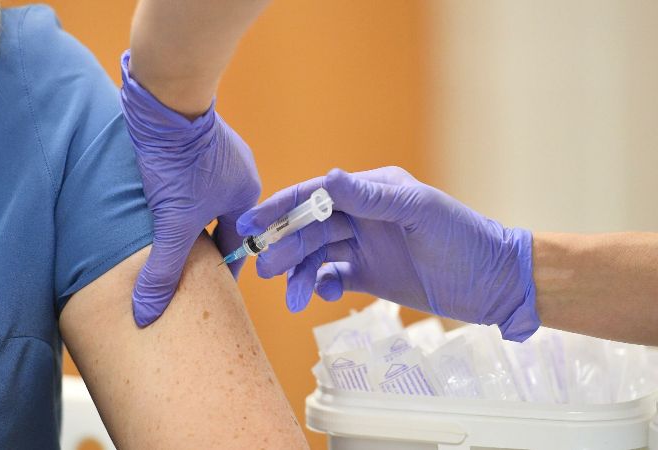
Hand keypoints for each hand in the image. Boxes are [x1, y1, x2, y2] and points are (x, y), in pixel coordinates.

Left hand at [121, 51, 259, 326]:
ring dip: (185, 219)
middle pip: (219, 224)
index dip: (217, 272)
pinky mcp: (194, 139)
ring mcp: (219, 153)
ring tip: (162, 238)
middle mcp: (239, 175)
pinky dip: (176, 195)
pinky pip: (190, 178)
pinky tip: (156, 202)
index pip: (236, 247)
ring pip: (202, 201)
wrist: (165, 100)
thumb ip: (163, 271)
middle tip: (178, 270)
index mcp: (247, 197)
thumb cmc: (179, 160)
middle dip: (200, 247)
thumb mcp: (172, 224)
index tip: (202, 292)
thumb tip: (148, 316)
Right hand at [237, 167, 538, 340]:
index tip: (253, 220)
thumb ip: (372, 198)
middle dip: (285, 246)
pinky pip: (332, 276)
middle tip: (264, 267)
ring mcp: (364, 246)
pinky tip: (319, 295)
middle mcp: (363, 216)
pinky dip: (320, 285)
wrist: (493, 283)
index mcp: (372, 191)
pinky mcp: (369, 275)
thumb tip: (330, 176)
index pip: (318, 195)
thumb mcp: (419, 213)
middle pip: (311, 228)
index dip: (283, 206)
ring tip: (289, 297)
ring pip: (317, 255)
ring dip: (298, 272)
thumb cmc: (463, 239)